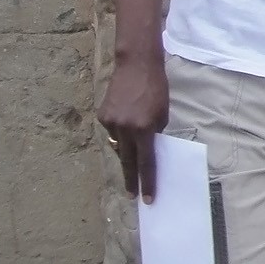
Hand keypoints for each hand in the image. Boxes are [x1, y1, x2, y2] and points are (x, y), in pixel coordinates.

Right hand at [97, 56, 169, 202]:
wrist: (136, 65)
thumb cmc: (157, 89)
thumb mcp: (163, 114)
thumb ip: (155, 133)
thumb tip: (147, 151)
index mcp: (144, 129)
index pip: (146, 163)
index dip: (147, 182)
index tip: (147, 198)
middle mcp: (125, 129)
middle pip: (128, 161)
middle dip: (131, 179)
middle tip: (132, 194)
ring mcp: (111, 123)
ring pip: (118, 146)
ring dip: (126, 150)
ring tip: (133, 142)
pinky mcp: (102, 116)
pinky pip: (112, 131)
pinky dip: (119, 131)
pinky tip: (125, 118)